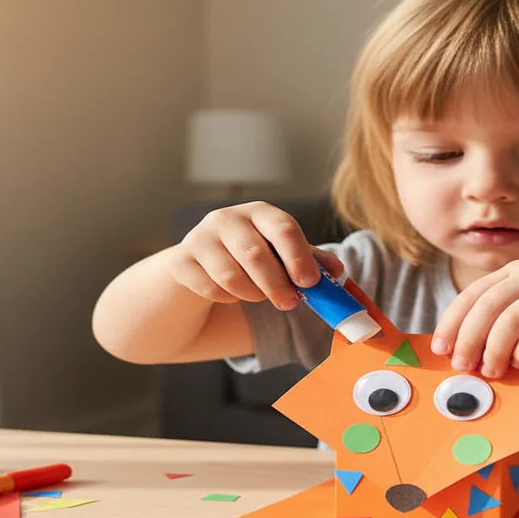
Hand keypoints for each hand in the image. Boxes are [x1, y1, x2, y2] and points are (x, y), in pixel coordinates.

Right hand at [167, 201, 343, 309]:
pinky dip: (226, 299)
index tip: (310, 283)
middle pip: (255, 254)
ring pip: (231, 275)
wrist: (198, 267)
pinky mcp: (181, 261)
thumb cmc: (248, 257)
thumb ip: (310, 261)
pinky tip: (231, 295)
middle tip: (289, 304)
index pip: (282, 228)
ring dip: (251, 294)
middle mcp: (226, 218)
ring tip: (259, 297)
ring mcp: (199, 237)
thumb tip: (337, 270)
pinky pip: (209, 289)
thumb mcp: (281, 255)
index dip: (299, 257)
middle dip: (276, 284)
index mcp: (259, 213)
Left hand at [431, 259, 518, 377]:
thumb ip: (508, 320)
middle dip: (469, 338)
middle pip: (489, 305)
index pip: (475, 293)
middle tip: (462, 366)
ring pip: (513, 318)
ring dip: (496, 349)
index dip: (453, 321)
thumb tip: (467, 352)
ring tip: (491, 371)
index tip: (441, 348)